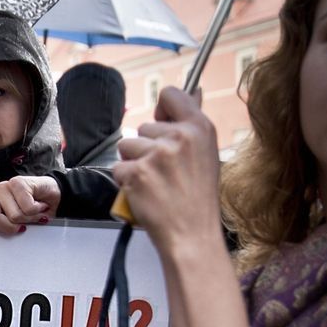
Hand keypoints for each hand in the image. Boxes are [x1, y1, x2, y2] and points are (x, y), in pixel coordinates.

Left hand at [0, 175, 59, 233]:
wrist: (55, 200)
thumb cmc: (34, 214)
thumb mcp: (15, 226)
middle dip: (10, 227)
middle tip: (22, 226)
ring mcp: (4, 187)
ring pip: (13, 215)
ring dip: (29, 219)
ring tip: (34, 214)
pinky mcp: (18, 182)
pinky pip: (26, 207)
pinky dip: (37, 211)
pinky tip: (39, 206)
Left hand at [113, 87, 223, 256]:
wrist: (192, 236)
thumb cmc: (197, 199)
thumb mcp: (207, 154)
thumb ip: (192, 124)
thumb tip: (193, 90)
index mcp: (200, 128)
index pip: (170, 94)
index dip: (162, 111)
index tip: (163, 127)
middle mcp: (180, 137)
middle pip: (143, 128)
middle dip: (146, 149)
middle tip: (165, 174)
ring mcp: (157, 155)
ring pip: (126, 146)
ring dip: (134, 165)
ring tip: (154, 185)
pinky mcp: (137, 173)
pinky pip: (119, 168)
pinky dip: (126, 183)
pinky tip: (144, 195)